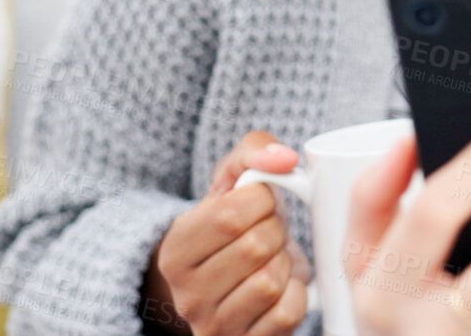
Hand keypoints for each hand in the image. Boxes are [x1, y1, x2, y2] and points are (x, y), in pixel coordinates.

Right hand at [149, 130, 315, 335]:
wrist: (226, 281)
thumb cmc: (231, 224)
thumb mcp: (231, 181)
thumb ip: (253, 151)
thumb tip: (286, 158)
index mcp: (175, 250)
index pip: (230, 215)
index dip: (263, 201)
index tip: (262, 203)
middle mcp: (186, 295)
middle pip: (256, 247)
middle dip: (276, 230)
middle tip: (269, 232)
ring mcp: (213, 325)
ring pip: (271, 282)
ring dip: (285, 262)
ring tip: (272, 257)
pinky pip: (287, 313)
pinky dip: (295, 292)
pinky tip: (282, 284)